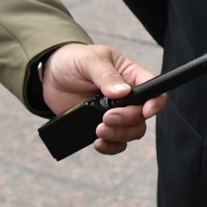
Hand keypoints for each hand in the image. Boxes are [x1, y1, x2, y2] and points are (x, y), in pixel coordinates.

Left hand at [40, 43, 161, 153]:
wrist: (50, 76)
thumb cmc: (74, 60)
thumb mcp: (90, 60)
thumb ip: (106, 75)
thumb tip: (122, 92)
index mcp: (131, 76)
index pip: (154, 90)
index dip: (156, 102)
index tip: (146, 111)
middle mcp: (128, 97)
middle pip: (142, 116)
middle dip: (127, 121)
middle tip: (107, 118)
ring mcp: (115, 113)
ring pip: (132, 132)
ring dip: (119, 135)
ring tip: (99, 130)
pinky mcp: (101, 126)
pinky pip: (116, 143)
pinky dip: (110, 146)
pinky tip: (97, 142)